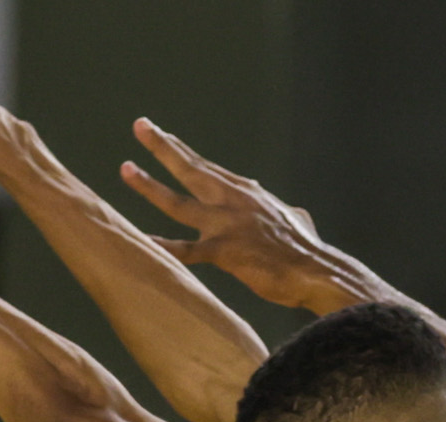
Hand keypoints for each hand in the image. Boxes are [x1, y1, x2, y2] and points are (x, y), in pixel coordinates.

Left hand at [117, 119, 342, 311]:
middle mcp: (233, 200)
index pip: (207, 167)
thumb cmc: (308, 250)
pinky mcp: (226, 252)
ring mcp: (227, 224)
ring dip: (150, 186)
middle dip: (162, 147)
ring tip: (126, 169)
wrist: (319, 271)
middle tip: (140, 126)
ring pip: (179, 202)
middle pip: (190, 168)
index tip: (162, 136)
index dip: (181, 151)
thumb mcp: (297, 220)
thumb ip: (288, 213)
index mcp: (247, 192)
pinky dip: (165, 245)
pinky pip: (188, 249)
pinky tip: (143, 240)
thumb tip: (296, 213)